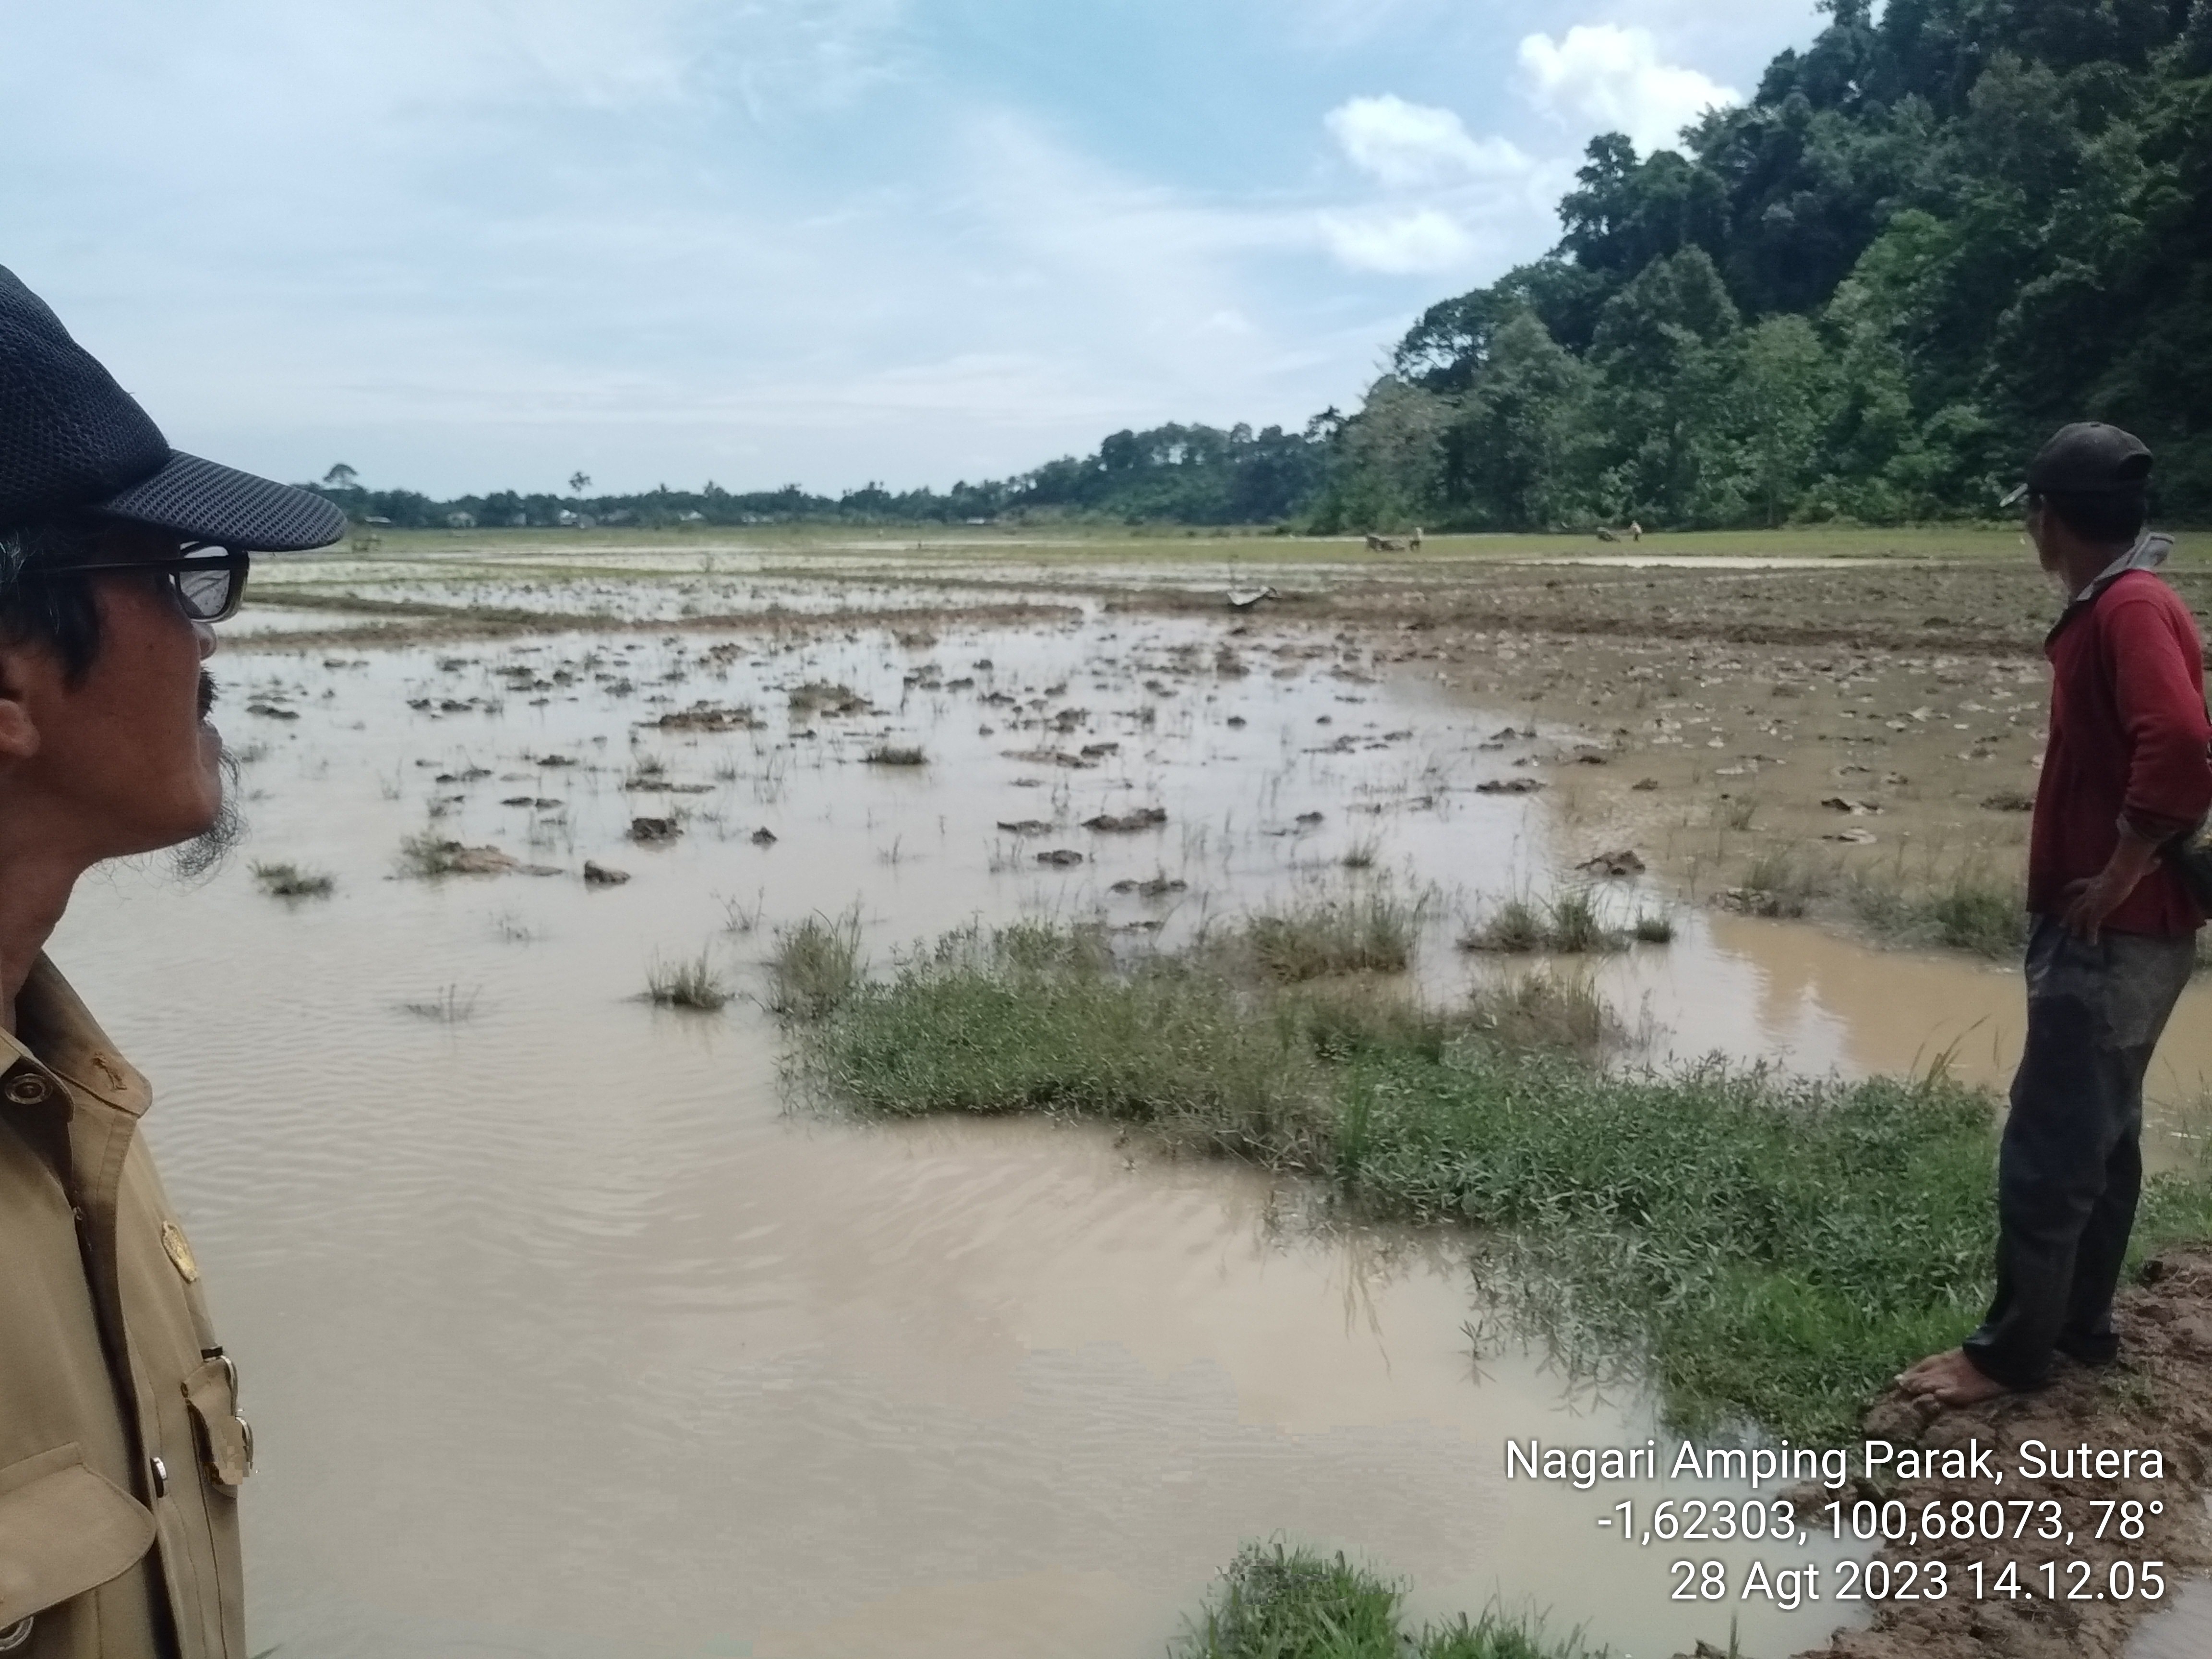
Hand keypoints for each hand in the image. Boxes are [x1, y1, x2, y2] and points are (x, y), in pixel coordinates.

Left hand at [2061, 824, 2162, 942]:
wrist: (2122, 874)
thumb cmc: (2127, 868)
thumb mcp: (2133, 867)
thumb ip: (2144, 866)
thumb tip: (2158, 860)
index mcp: (2095, 882)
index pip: (2077, 885)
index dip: (2069, 889)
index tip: (2063, 893)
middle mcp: (2090, 892)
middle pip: (2075, 904)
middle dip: (2068, 914)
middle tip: (2063, 924)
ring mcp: (2092, 902)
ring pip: (2078, 916)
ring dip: (2075, 926)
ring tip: (2073, 935)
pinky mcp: (2097, 911)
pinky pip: (2091, 925)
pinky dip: (2090, 934)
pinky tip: (2091, 943)